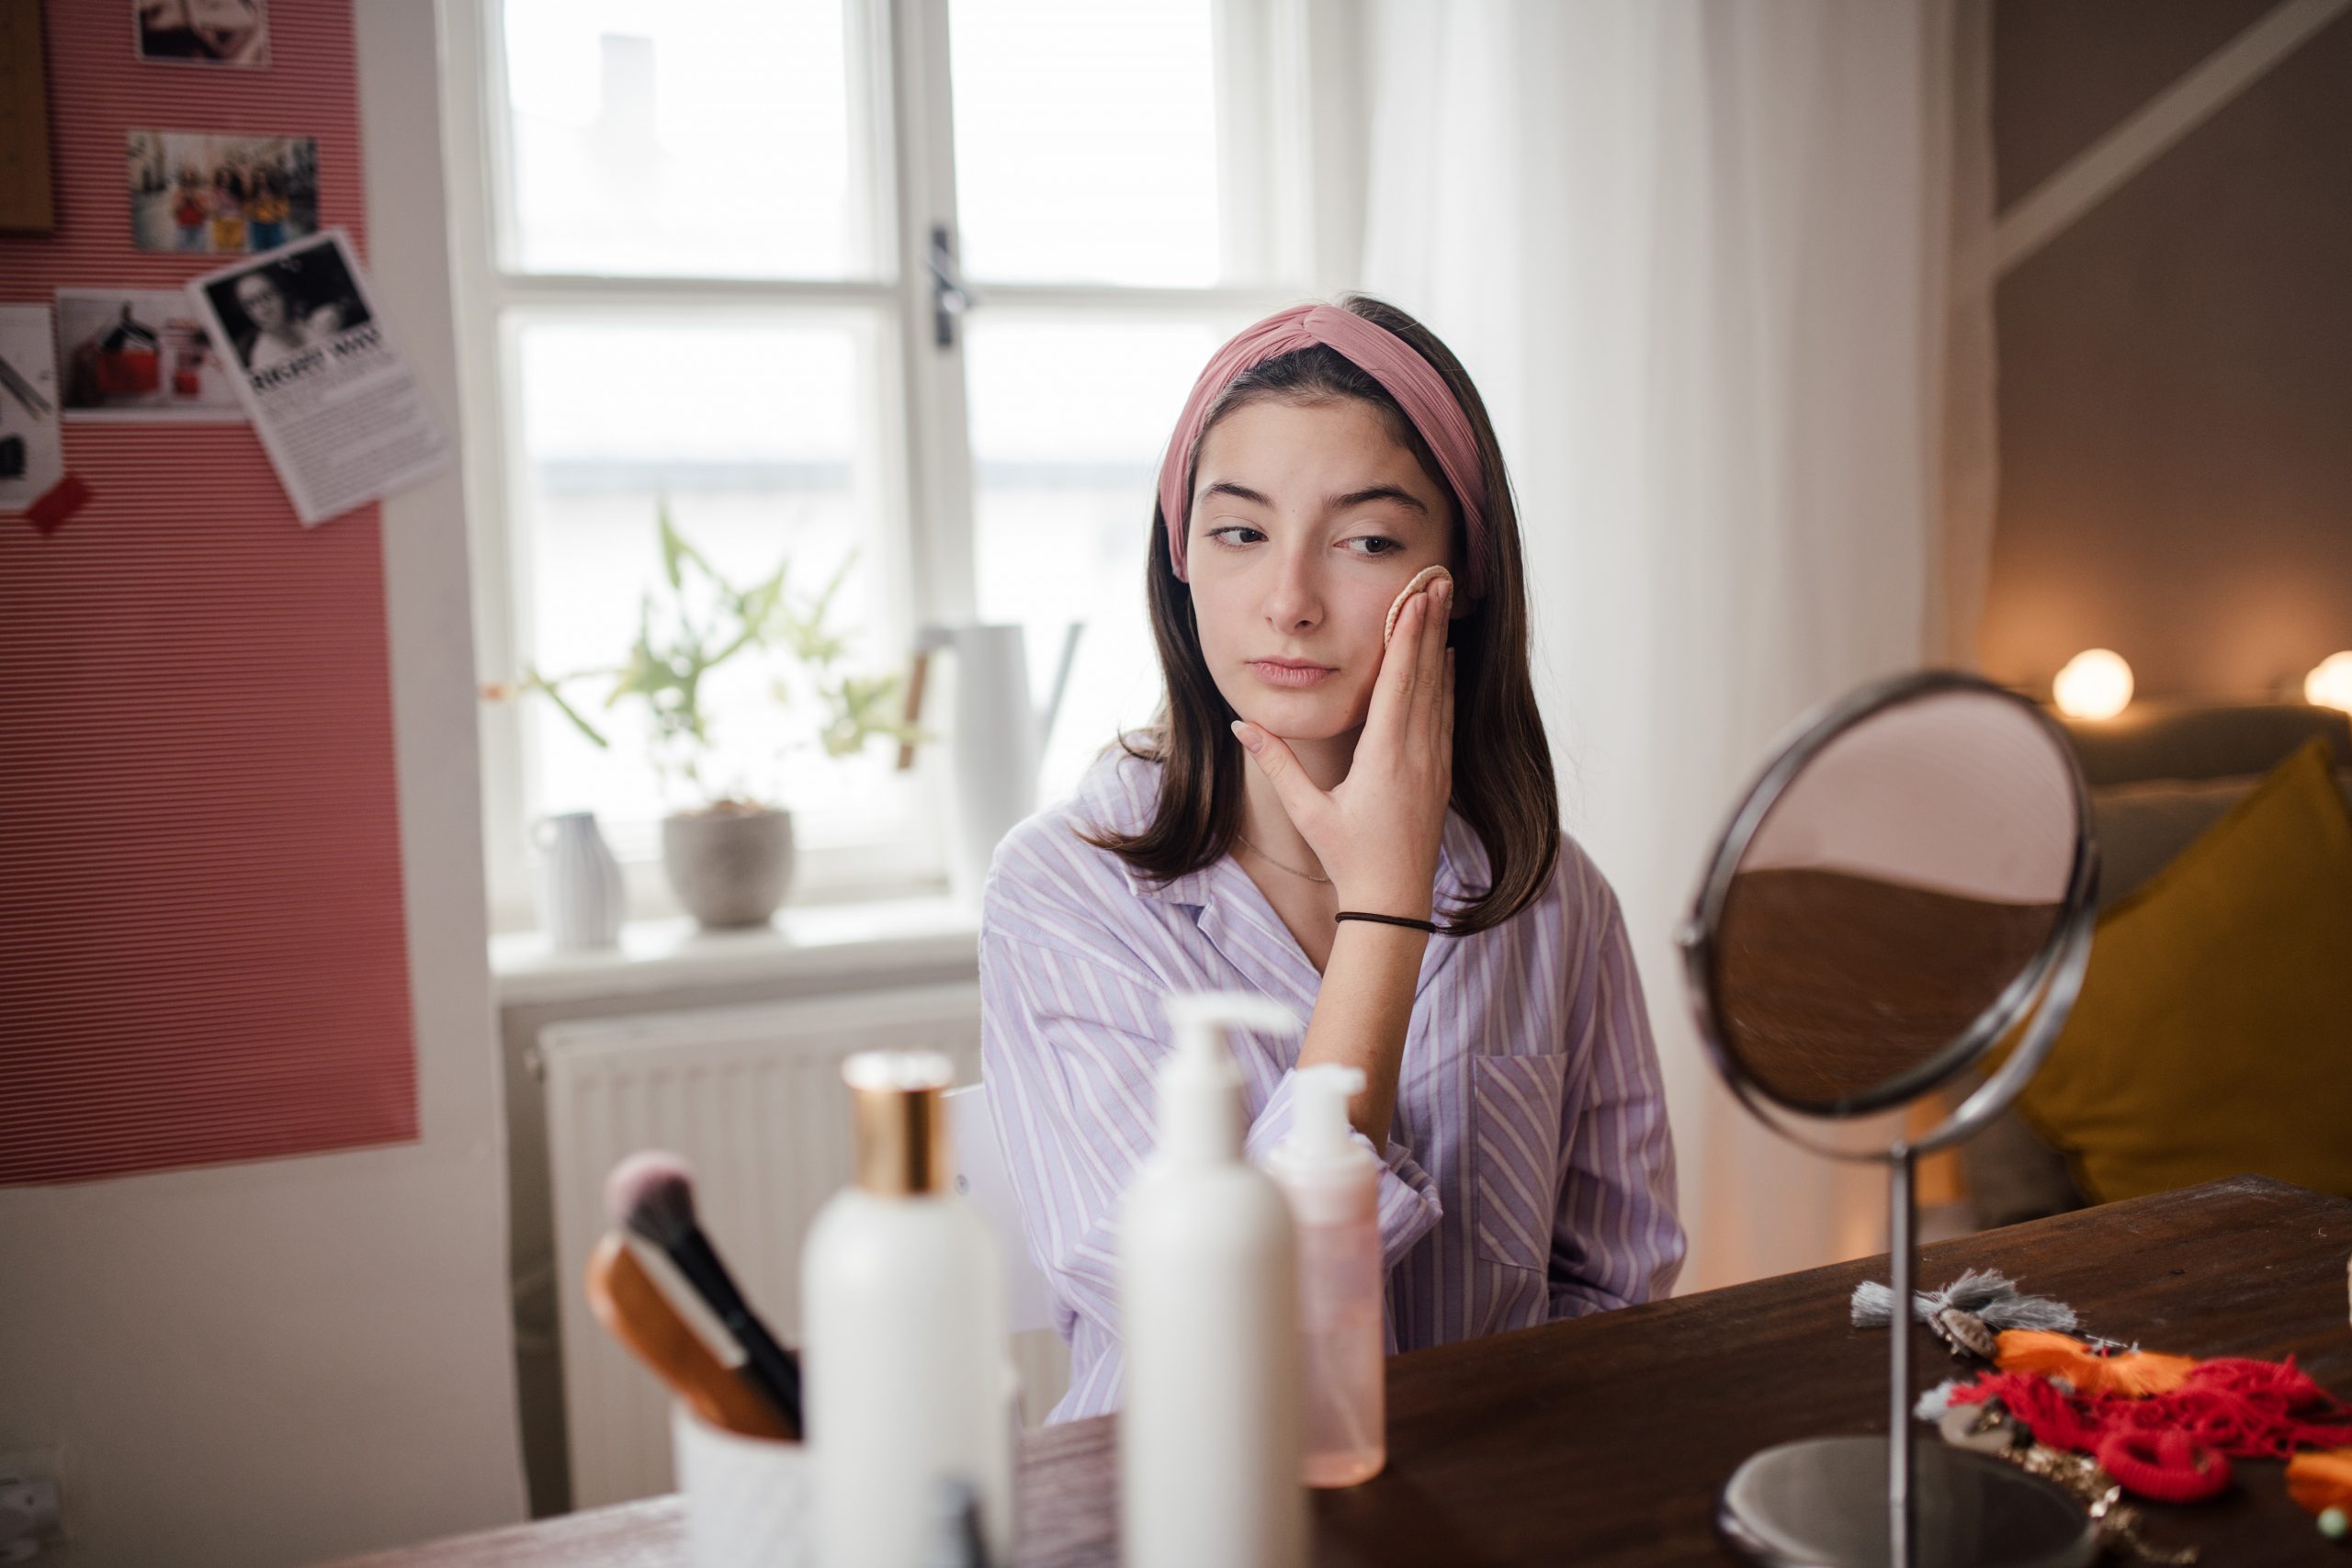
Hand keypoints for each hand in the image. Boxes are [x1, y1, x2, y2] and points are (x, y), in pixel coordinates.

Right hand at [1232, 577, 1454, 917]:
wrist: (1394, 902)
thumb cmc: (1349, 858)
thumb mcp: (1308, 811)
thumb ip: (1276, 763)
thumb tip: (1241, 724)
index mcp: (1386, 757)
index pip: (1399, 683)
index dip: (1407, 636)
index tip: (1415, 598)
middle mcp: (1418, 753)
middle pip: (1426, 675)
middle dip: (1431, 625)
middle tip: (1439, 580)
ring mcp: (1435, 763)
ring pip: (1440, 692)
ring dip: (1440, 646)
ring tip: (1444, 604)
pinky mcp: (1441, 774)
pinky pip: (1446, 715)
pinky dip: (1445, 681)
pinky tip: (1445, 661)